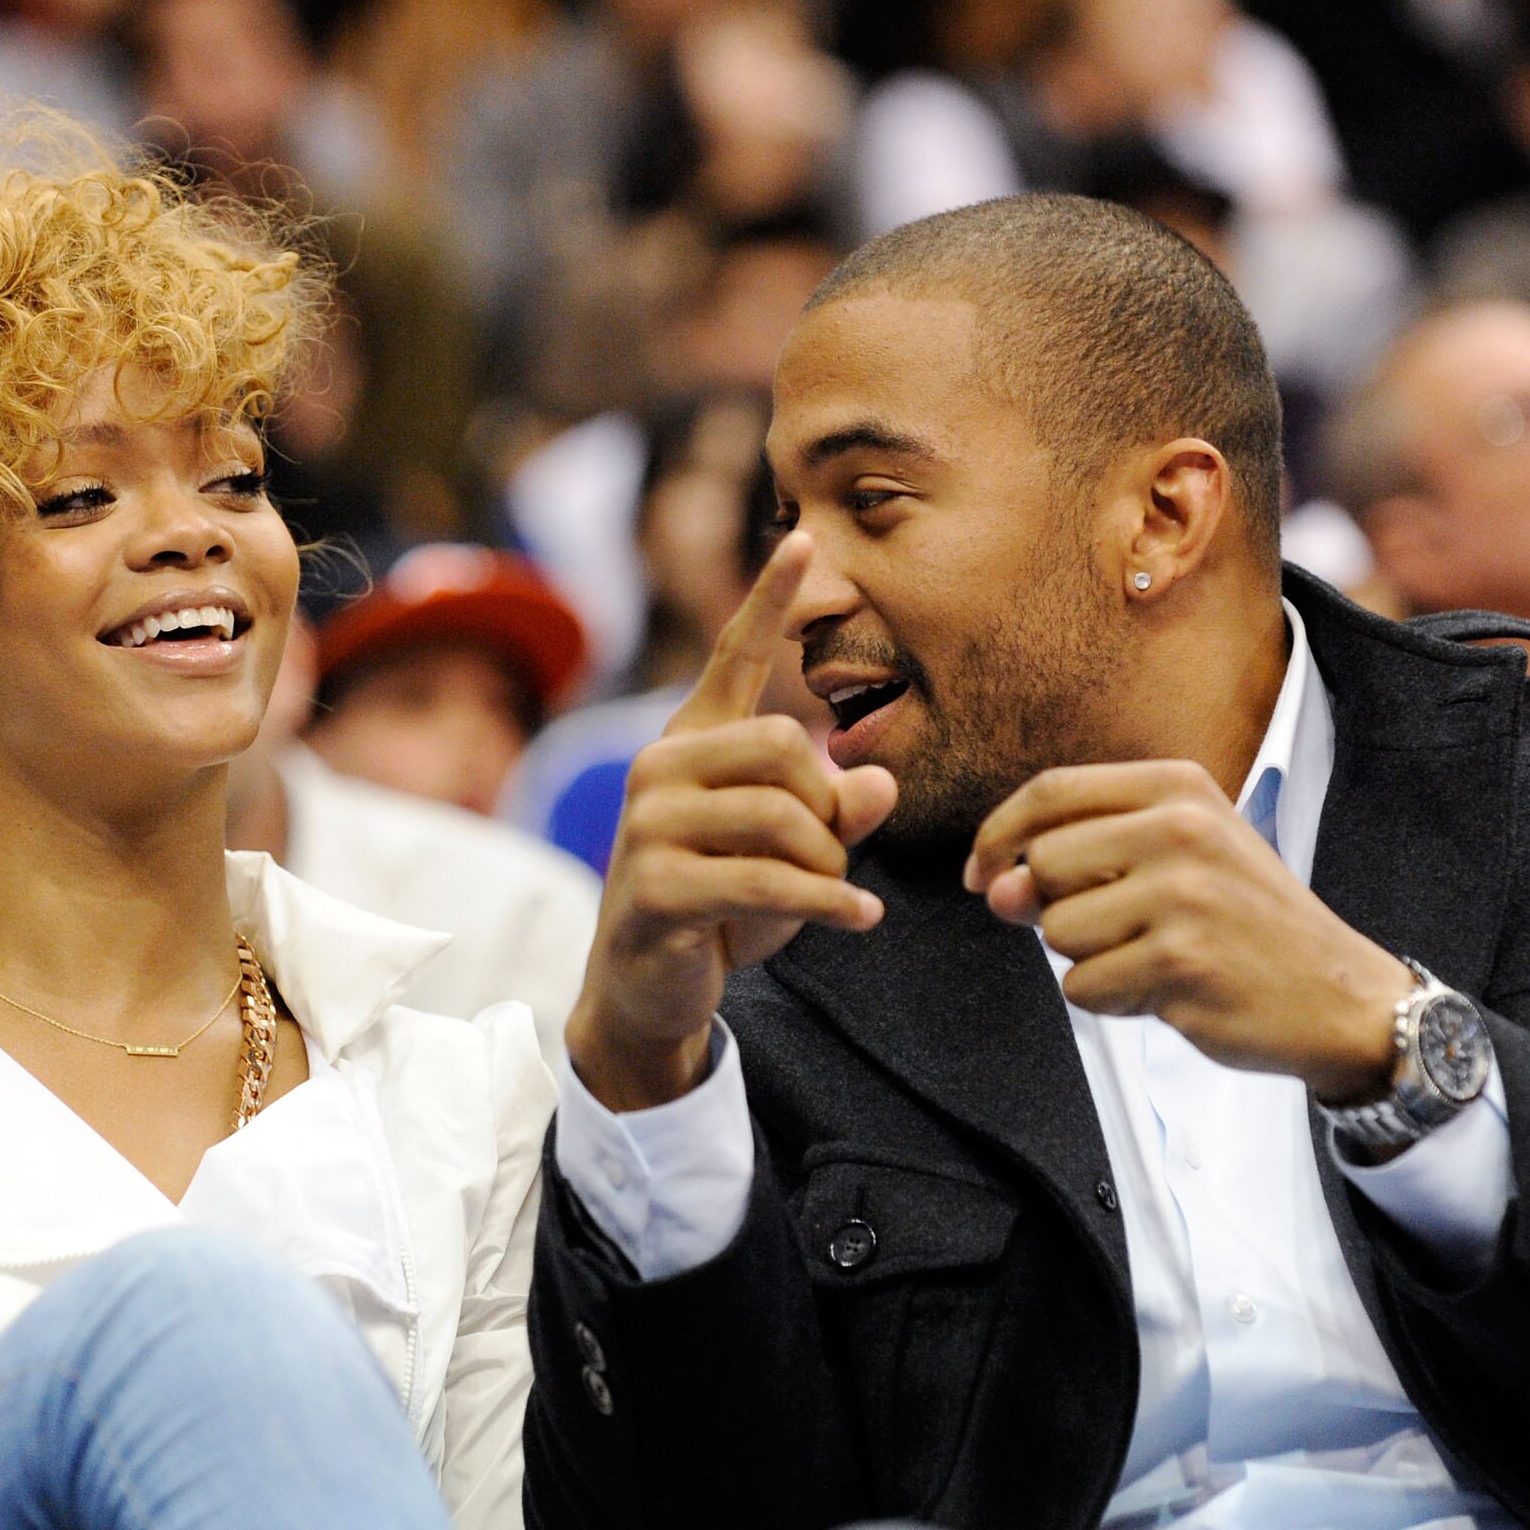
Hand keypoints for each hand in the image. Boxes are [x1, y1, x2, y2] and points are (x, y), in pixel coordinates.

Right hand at [567, 533, 896, 1110]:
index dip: (769, 600)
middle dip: (828, 806)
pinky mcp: (656, 888)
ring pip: (780, 816)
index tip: (806, 541)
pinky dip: (827, 905)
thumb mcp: (795, 854)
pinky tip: (861, 919)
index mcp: (692, 742)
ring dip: (827, 864)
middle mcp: (660, 767)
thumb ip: (838, 809)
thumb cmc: (724, 907)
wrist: (649, 988)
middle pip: (784, 745)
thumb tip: (880, 783)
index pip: (733, 656)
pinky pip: (766, 880)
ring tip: (834, 895)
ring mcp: (648, 826)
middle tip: (834, 855)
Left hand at [965, 761, 1412, 1102]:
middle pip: (1043, 865)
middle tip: (1124, 930)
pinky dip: (1111, 1001)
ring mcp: (1183, 895)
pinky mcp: (1181, 961)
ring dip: (1090, 960)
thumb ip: (1081, 862)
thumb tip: (994, 887)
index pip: (1050, 792)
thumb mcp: (1178, 859)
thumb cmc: (1250, 924)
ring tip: (1157, 958)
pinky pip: (1084, 987)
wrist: (1339, 995)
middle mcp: (1181, 829)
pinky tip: (1167, 991)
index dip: (997, 835)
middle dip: (1058, 910)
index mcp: (1179, 787)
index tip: (981, 872)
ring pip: (1058, 932)